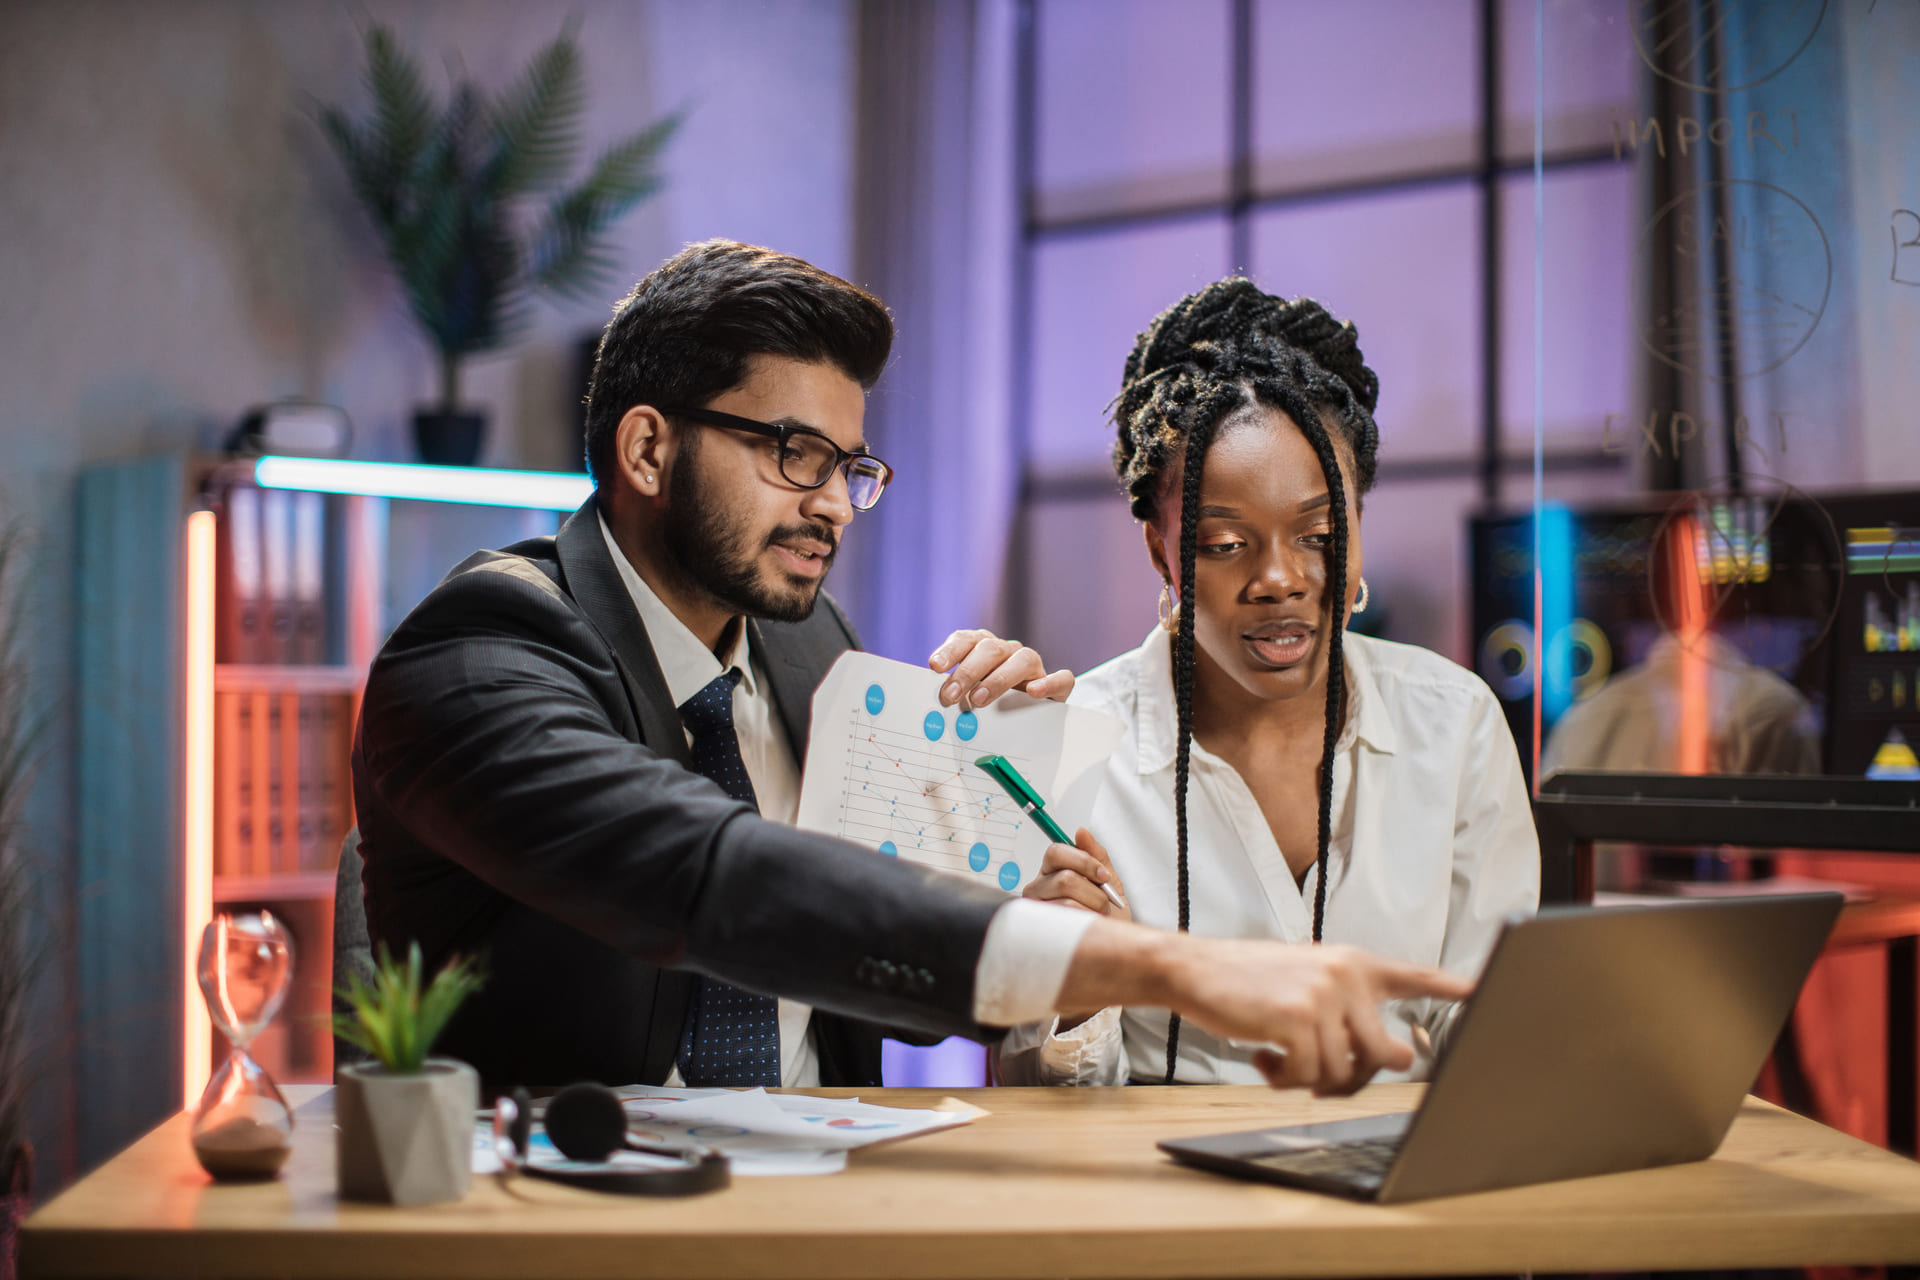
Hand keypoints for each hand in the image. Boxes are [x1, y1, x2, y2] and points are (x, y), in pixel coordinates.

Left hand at [927, 629, 1073, 706]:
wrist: (1030, 717)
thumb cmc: (990, 704)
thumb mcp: (969, 696)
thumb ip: (956, 694)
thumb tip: (935, 704)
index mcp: (983, 647)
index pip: (965, 640)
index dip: (950, 651)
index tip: (935, 666)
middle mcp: (1008, 650)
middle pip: (989, 650)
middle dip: (967, 672)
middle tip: (950, 696)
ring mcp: (1033, 665)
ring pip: (1022, 659)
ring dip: (998, 679)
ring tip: (979, 700)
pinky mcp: (1058, 683)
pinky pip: (1060, 678)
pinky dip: (1047, 683)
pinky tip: (1033, 692)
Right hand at [1023, 828, 1128, 920]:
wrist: (1112, 948)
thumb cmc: (1108, 915)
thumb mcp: (1108, 882)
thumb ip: (1097, 856)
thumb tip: (1081, 832)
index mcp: (1052, 871)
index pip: (1056, 852)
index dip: (1084, 861)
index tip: (1104, 876)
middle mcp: (1038, 888)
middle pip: (1064, 878)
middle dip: (1094, 891)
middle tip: (1105, 902)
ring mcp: (1036, 910)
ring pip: (1067, 900)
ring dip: (1093, 908)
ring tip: (1098, 917)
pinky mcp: (1040, 930)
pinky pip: (1066, 919)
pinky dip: (1085, 920)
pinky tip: (1087, 925)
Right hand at [1059, 923, 1472, 1096]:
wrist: (1195, 969)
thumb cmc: (1250, 983)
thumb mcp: (1306, 982)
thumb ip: (1347, 1014)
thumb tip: (1388, 1061)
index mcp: (1354, 963)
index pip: (1415, 976)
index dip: (1453, 987)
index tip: (1484, 991)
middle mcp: (1347, 975)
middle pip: (1385, 1054)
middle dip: (1355, 1075)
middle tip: (1318, 1074)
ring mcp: (1324, 995)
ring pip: (1345, 1072)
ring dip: (1310, 1079)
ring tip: (1278, 1060)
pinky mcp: (1297, 1019)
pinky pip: (1309, 1076)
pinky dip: (1284, 1080)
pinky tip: (1261, 1060)